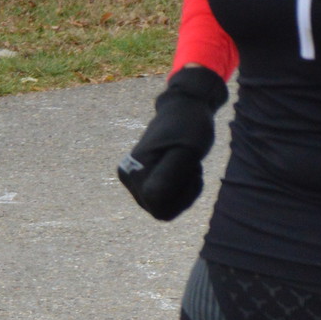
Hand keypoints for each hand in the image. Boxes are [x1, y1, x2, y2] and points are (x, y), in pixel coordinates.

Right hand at [117, 65, 228, 219]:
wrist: (184, 109)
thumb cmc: (190, 127)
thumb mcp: (189, 151)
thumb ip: (171, 174)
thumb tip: (151, 197)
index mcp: (135, 170)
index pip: (161, 207)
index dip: (183, 195)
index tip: (192, 168)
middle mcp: (128, 178)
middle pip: (161, 210)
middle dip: (184, 194)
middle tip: (192, 167)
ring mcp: (132, 180)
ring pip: (162, 208)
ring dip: (183, 192)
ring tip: (188, 166)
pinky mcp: (139, 180)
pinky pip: (162, 201)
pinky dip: (179, 191)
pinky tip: (183, 171)